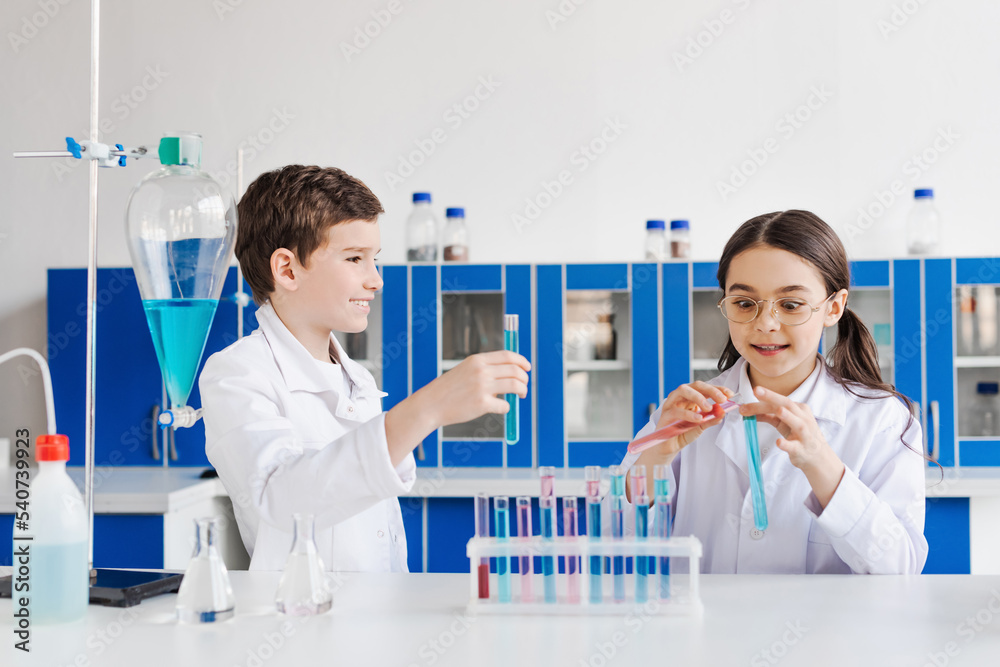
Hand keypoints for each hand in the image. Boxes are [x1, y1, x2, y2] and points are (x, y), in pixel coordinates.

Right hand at [385, 351, 529, 465]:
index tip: (527, 368)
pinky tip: (500, 408)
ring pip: (515, 385)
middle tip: (524, 386)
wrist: (431, 404)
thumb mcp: (465, 370)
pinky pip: (504, 405)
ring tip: (520, 395)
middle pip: (515, 370)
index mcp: (477, 360)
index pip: (508, 356)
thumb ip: (485, 369)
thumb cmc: (449, 389)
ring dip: (522, 391)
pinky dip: (506, 407)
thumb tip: (510, 373)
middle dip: (524, 378)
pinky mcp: (482, 404)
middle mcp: (481, 371)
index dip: (521, 361)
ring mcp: (482, 387)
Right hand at [628, 382, 733, 501]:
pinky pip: (676, 410)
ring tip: (708, 407)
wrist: (668, 448)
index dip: (718, 389)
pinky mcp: (665, 415)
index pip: (705, 388)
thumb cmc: (682, 434)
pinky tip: (698, 419)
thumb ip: (711, 419)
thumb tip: (723, 411)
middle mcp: (680, 398)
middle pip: (695, 385)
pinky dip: (689, 414)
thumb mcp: (701, 427)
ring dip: (698, 397)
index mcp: (690, 398)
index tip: (729, 394)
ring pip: (683, 390)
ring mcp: (671, 404)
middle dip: (710, 390)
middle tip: (722, 399)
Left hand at [738, 385, 844, 507]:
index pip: (780, 400)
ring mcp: (804, 435)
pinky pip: (794, 446)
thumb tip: (748, 409)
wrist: (818, 458)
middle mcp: (803, 419)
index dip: (765, 396)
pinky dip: (786, 444)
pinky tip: (778, 442)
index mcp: (798, 410)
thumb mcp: (783, 423)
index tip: (751, 392)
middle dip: (772, 397)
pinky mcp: (801, 450)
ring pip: (797, 423)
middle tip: (757, 390)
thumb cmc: (799, 436)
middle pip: (787, 405)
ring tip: (778, 411)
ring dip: (787, 417)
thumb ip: (767, 415)